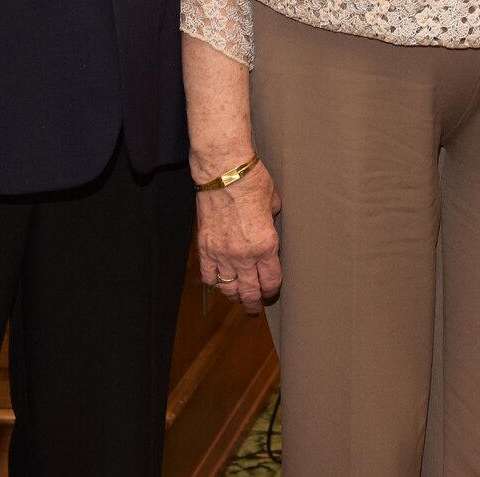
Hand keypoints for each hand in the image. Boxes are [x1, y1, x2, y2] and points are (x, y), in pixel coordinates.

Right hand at [194, 162, 281, 314]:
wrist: (224, 172)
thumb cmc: (252, 182)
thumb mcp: (274, 204)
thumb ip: (272, 224)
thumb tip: (270, 227)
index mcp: (266, 245)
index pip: (271, 281)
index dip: (272, 289)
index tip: (272, 290)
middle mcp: (244, 255)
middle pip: (249, 291)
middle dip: (254, 302)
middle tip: (255, 307)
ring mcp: (222, 253)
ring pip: (228, 288)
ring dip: (234, 297)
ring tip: (238, 299)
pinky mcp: (205, 247)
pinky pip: (208, 276)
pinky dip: (214, 283)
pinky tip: (219, 283)